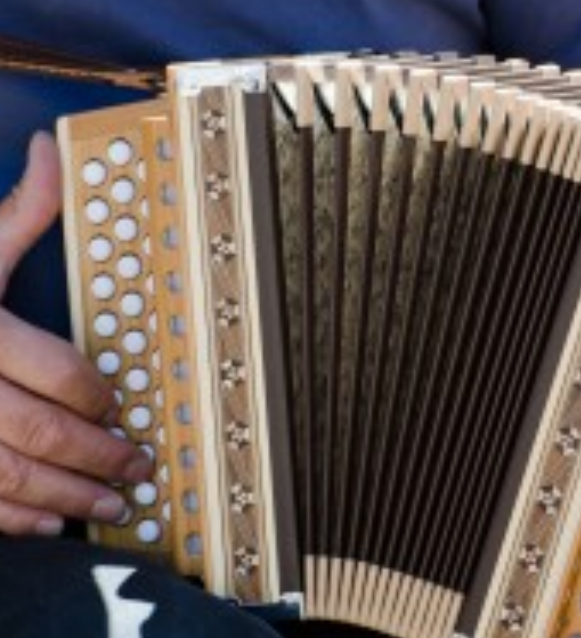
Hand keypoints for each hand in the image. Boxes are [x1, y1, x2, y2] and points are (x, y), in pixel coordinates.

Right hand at [0, 131, 152, 535]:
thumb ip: (17, 211)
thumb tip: (52, 153)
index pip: (53, 371)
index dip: (97, 395)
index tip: (122, 407)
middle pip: (38, 430)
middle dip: (97, 454)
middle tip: (138, 465)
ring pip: (6, 475)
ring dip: (66, 495)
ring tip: (112, 505)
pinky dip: (11, 518)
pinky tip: (49, 522)